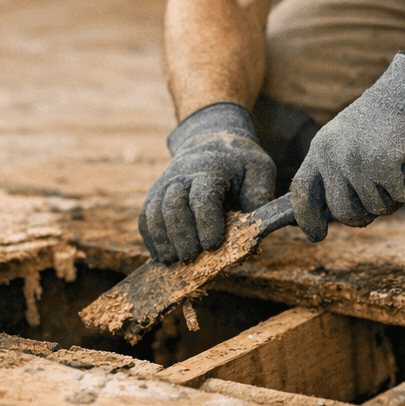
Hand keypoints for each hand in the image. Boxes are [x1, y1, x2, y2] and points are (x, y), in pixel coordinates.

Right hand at [139, 102, 275, 262]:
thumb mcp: (260, 169)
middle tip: (191, 258)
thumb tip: (254, 222)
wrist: (212, 144)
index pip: (203, 197)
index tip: (213, 245)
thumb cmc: (240, 163)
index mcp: (210, 170)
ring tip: (173, 261)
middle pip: (173, 206)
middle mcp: (182, 177)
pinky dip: (151, 239)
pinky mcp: (155, 196)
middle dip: (181, 235)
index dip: (206, 223)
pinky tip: (162, 256)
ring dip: (162, 240)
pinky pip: (145, 218)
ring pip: (154, 213)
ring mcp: (165, 186)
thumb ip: (260, 193)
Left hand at [290, 53, 404, 241]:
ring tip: (402, 172)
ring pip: (377, 207)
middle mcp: (336, 157)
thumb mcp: (348, 136)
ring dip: (395, 198)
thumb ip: (337, 168)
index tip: (316, 234)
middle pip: (343, 211)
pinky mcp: (389, 168)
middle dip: (363, 215)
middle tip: (382, 202)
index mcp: (322, 147)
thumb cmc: (386, 116)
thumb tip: (335, 212)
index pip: (302, 190)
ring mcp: (362, 163)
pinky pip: (404, 198)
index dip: (307, 217)